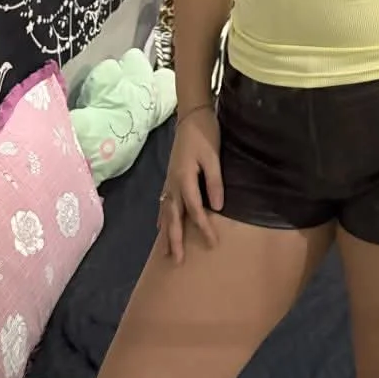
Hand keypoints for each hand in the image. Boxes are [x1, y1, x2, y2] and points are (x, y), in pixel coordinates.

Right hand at [158, 106, 222, 264]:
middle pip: (173, 218)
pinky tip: (161, 227)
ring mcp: (169, 181)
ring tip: (166, 253)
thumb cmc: (205, 134)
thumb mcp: (213, 156)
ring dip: (166, 233)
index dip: (204, 228)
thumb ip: (214, 181)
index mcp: (185, 179)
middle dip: (175, 240)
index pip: (195, 211)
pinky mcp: (169, 178)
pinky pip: (163, 204)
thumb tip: (217, 207)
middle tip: (177, 261)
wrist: (191, 116)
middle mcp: (173, 184)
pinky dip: (162, 218)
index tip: (212, 244)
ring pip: (165, 213)